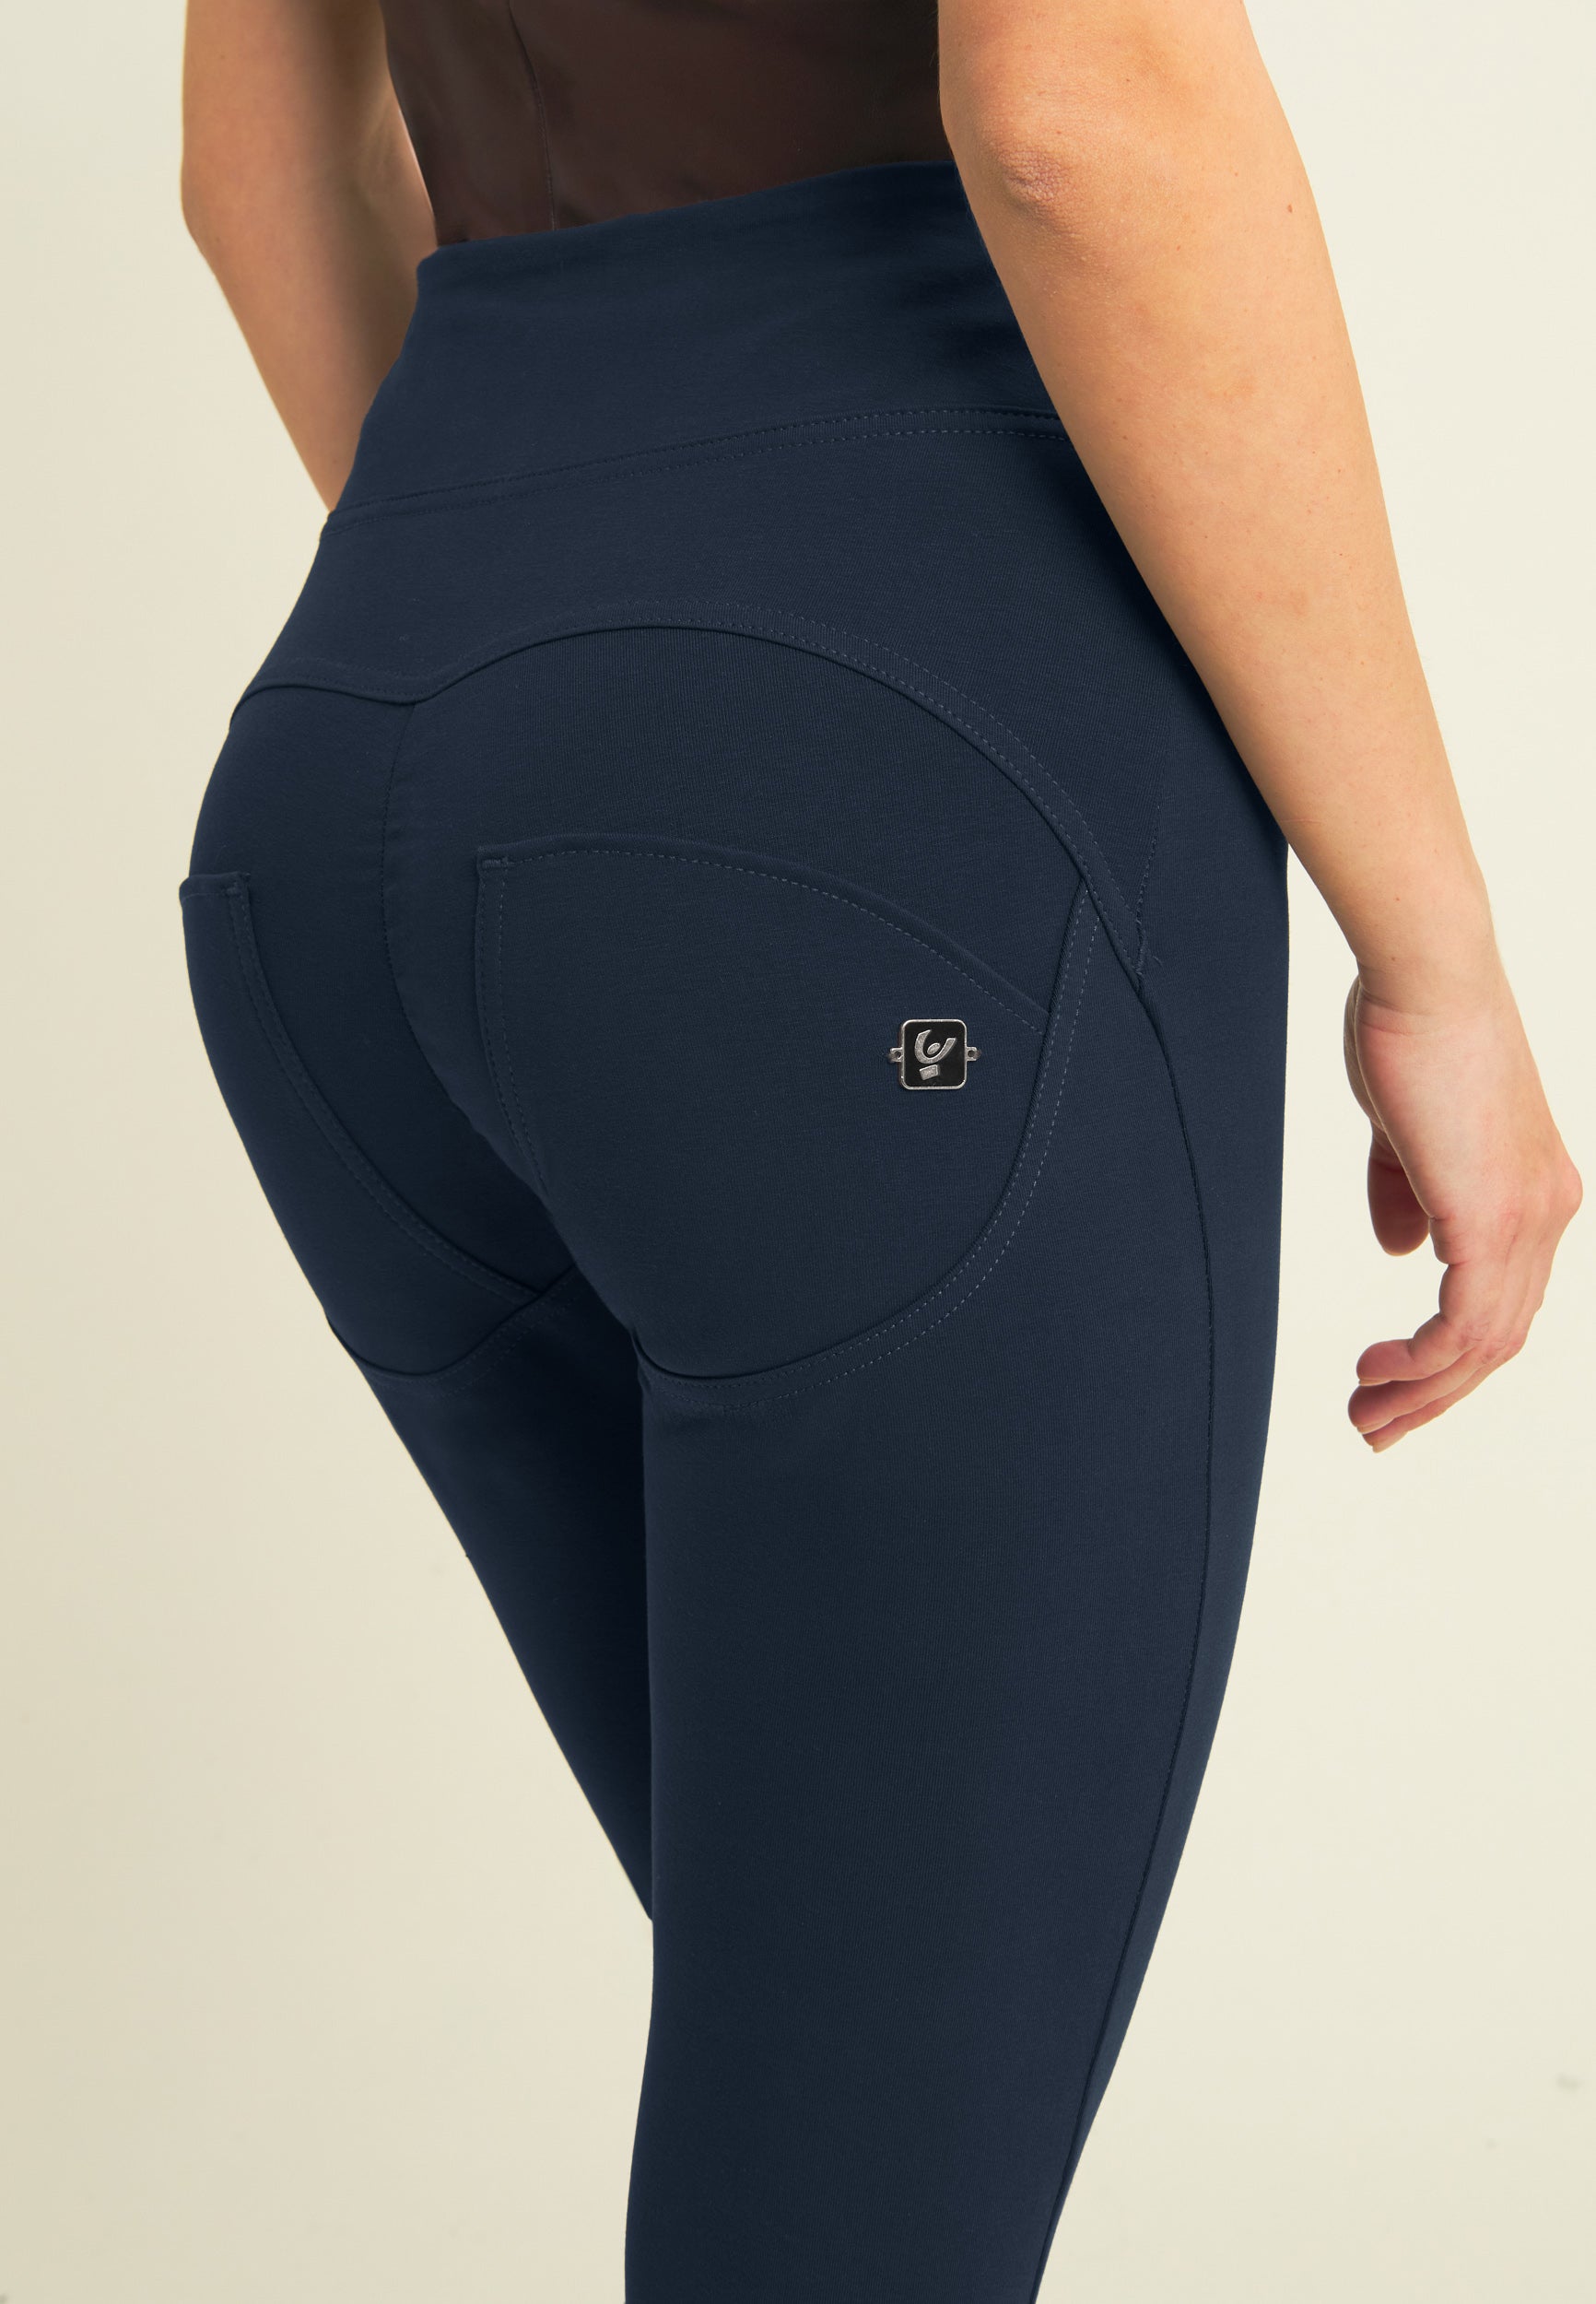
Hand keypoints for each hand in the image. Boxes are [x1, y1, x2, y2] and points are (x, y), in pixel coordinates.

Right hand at [1341, 969, 1580, 1448]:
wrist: (1427, 976)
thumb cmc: (1409, 1030)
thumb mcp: (1406, 1131)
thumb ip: (1407, 1194)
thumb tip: (1403, 1250)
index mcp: (1535, 1192)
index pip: (1504, 1301)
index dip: (1450, 1357)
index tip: (1391, 1385)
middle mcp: (1548, 1213)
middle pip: (1501, 1339)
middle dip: (1434, 1396)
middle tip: (1375, 1428)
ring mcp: (1528, 1218)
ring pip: (1485, 1344)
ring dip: (1420, 1392)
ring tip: (1365, 1415)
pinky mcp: (1492, 1218)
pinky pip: (1464, 1324)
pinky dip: (1422, 1361)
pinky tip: (1379, 1370)